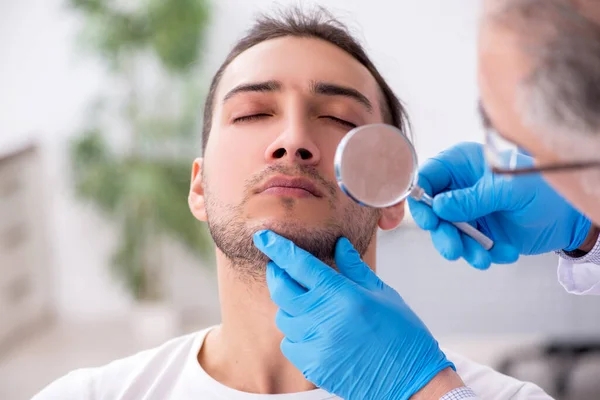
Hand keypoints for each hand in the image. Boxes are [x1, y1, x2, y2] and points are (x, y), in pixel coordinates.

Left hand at [253, 230, 457, 399]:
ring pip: (283, 317)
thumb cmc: (402, 334)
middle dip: (276, 274)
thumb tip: (339, 244)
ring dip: (289, 307)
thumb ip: (354, 268)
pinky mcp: (313, 366)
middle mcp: (325, 318)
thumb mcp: (382, 293)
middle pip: (281, 289)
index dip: (278, 248)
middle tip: (279, 268)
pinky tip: (312, 331)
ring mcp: (316, 344)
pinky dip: (295, 334)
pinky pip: (289, 343)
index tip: (264, 238)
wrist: (411, 378)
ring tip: (306, 304)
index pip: (300, 265)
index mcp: (342, 294)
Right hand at [408, 142, 591, 269]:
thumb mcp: (509, 190)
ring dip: (463, 248)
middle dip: (442, 233)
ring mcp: (468, 209)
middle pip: (433, 210)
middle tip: (454, 250)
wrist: (570, 218)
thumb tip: (440, 206)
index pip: (429, 177)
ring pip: (447, 232)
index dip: (422, 199)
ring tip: (482, 259)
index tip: (429, 220)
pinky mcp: (478, 231)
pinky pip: (468, 246)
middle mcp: (460, 186)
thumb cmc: (544, 188)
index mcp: (463, 163)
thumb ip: (473, 198)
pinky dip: (483, 253)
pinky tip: (504, 251)